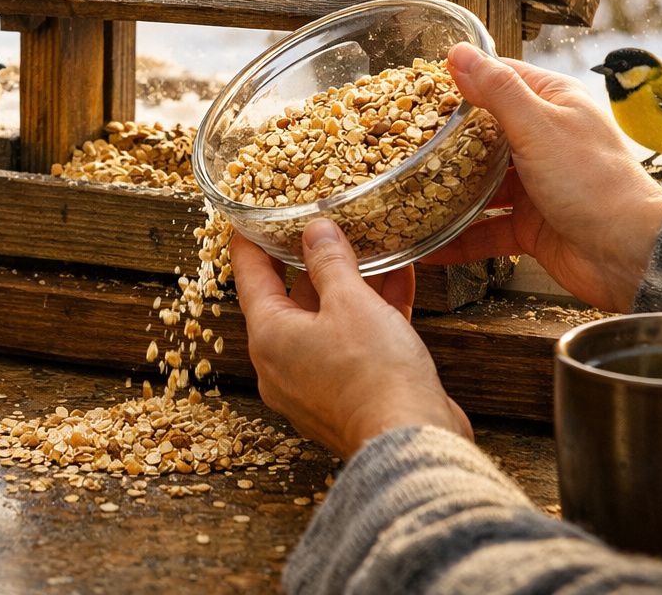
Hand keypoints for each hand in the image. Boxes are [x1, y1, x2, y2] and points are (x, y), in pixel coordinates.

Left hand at [231, 219, 471, 458]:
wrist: (412, 442)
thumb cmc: (373, 376)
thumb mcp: (350, 302)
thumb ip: (330, 262)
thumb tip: (315, 232)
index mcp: (269, 337)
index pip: (250, 276)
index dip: (252, 243)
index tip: (250, 220)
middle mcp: (283, 364)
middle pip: (290, 299)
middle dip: (312, 262)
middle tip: (322, 228)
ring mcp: (315, 384)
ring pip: (327, 321)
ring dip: (350, 285)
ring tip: (371, 248)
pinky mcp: (348, 396)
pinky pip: (353, 344)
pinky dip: (371, 313)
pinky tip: (398, 281)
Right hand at [425, 43, 661, 310]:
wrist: (628, 255)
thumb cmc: (594, 183)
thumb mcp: (538, 127)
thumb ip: (496, 90)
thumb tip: (459, 53)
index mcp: (553, 103)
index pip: (499, 79)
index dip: (460, 81)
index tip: (418, 88)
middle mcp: (543, 140)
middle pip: (483, 133)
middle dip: (445, 139)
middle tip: (399, 139)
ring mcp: (535, 184)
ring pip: (479, 182)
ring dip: (446, 189)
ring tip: (404, 190)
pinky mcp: (530, 225)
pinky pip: (485, 229)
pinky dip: (458, 239)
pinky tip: (427, 244)